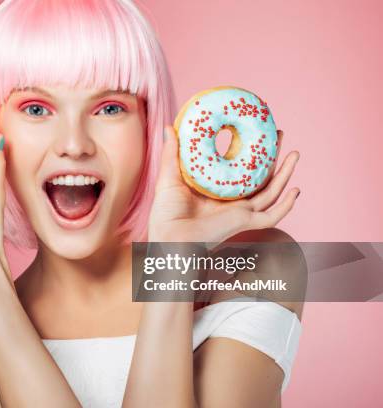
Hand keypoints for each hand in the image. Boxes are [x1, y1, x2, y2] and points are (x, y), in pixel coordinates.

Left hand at [148, 126, 299, 242]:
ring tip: (295, 154)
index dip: (251, 153)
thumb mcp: (169, 175)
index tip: (258, 133)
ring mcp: (240, 213)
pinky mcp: (244, 223)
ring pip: (271, 193)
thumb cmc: (165, 211)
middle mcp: (232, 202)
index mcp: (217, 191)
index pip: (240, 170)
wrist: (169, 235)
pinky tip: (296, 190)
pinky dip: (286, 206)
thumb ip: (172, 152)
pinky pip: (271, 216)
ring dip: (285, 174)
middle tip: (280, 135)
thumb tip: (168, 127)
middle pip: (261, 178)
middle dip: (274, 157)